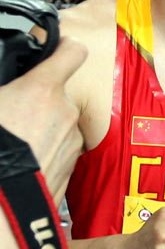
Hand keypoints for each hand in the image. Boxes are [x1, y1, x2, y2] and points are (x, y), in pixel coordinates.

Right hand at [0, 37, 85, 201]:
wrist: (5, 201)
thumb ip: (5, 89)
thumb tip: (5, 93)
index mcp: (43, 89)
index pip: (72, 51)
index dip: (65, 46)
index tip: (60, 47)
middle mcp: (66, 111)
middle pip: (58, 94)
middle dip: (40, 101)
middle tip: (15, 114)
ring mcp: (73, 140)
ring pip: (61, 124)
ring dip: (44, 128)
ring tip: (18, 143)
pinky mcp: (73, 166)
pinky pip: (62, 149)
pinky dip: (47, 151)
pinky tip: (26, 161)